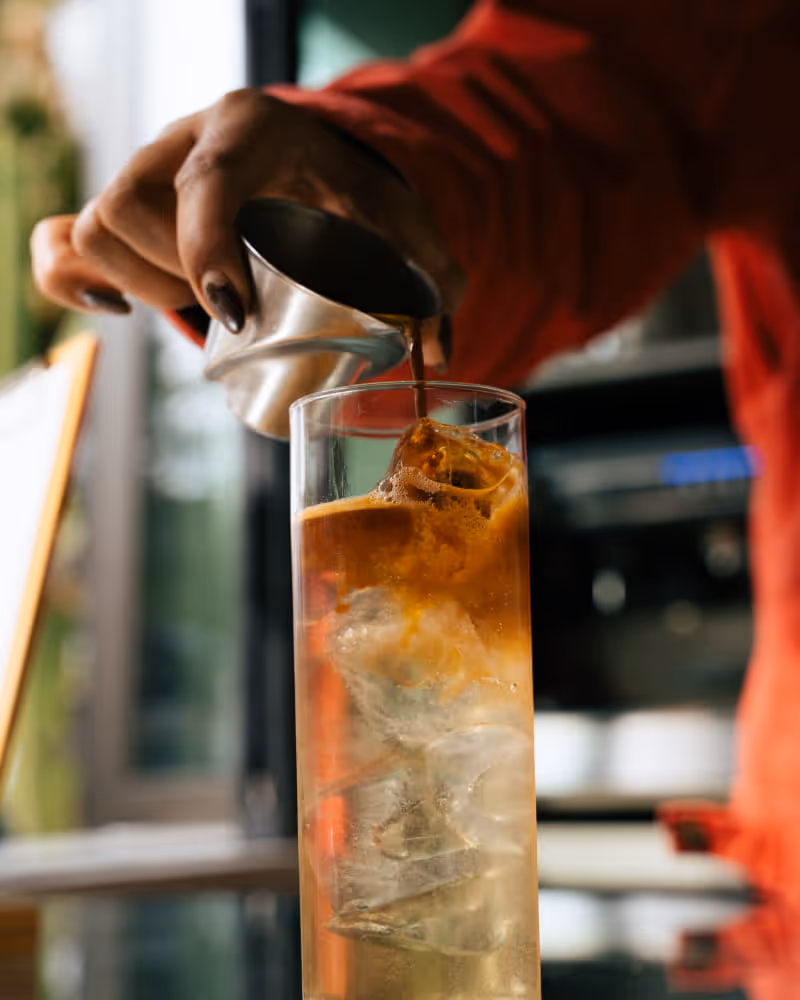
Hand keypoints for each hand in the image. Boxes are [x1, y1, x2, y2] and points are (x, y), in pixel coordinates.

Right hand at [31, 89, 463, 358]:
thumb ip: (437, 280)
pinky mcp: (120, 200)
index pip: (206, 182)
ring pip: (97, 227)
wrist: (306, 159)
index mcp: (252, 131)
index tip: (233, 316)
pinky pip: (63, 241)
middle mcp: (184, 138)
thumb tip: (439, 353)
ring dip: (144, 281)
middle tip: (235, 301)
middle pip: (134, 208)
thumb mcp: (401, 224)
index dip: (207, 249)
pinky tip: (122, 304)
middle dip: (179, 273)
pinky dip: (75, 279)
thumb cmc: (348, 192)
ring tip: (202, 295)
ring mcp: (143, 166)